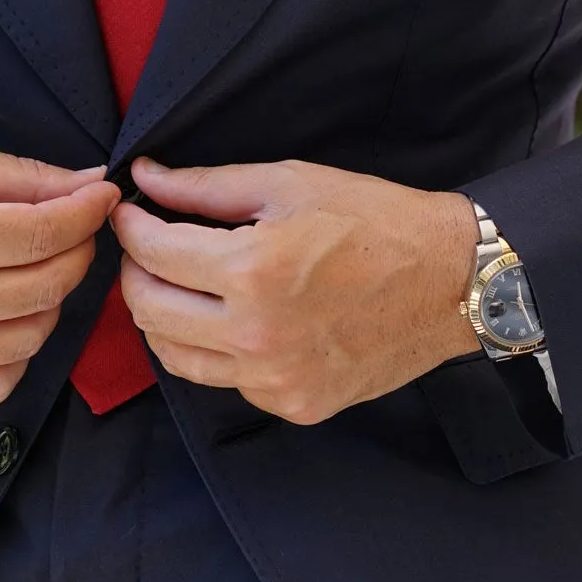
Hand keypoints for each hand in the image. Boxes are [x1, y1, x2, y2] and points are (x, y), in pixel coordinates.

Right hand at [0, 140, 119, 406]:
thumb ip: (14, 175)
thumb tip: (88, 185)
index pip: (41, 234)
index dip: (85, 213)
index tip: (101, 196)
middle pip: (45, 287)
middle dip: (77, 252)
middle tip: (73, 229)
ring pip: (31, 337)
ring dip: (50, 300)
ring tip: (34, 268)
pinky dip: (18, 350)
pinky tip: (5, 315)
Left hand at [113, 156, 479, 424]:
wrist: (450, 282)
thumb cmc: (376, 221)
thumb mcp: (290, 184)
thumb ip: (207, 186)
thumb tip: (147, 177)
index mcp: (251, 271)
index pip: (151, 253)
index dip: (130, 226)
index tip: (131, 211)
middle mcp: (255, 335)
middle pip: (148, 311)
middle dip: (135, 272)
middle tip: (148, 247)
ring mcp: (273, 379)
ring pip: (175, 356)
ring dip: (163, 316)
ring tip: (179, 284)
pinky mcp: (293, 404)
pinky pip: (225, 380)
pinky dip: (213, 349)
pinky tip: (232, 319)